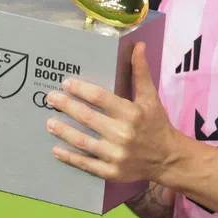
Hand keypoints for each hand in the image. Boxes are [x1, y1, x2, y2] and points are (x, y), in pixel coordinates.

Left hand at [45, 42, 183, 182]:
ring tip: (49, 122)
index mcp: (132, 113)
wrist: (168, 158)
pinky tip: (56, 150)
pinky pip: (87, 164)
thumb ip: (141, 71)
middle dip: (67, 106)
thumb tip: (138, 46)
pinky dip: (70, 157)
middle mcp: (123, 134)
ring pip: (83, 141)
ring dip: (64, 131)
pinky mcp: (112, 172)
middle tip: (51, 98)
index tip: (66, 83)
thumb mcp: (151, 97)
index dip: (81, 90)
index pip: (100, 98)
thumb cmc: (156, 123)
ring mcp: (117, 155)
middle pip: (88, 118)